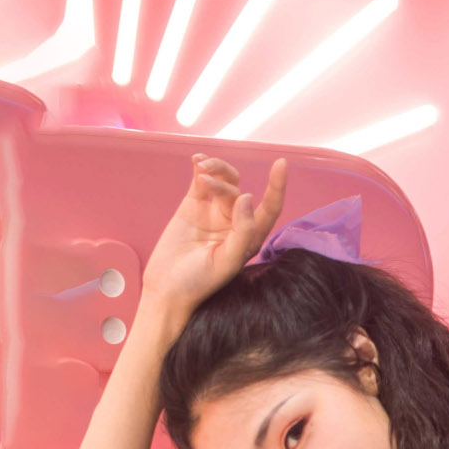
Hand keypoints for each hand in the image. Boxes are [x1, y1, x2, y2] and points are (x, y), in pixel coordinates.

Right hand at [140, 153, 287, 317]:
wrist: (167, 288)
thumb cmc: (199, 282)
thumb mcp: (227, 261)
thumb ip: (242, 231)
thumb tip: (247, 196)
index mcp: (249, 239)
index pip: (269, 209)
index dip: (276, 187)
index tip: (281, 164)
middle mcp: (234, 223)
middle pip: (239, 190)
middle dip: (225, 180)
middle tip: (206, 182)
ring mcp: (214, 213)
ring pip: (223, 181)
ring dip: (216, 169)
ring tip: (201, 169)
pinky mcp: (193, 206)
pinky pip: (202, 181)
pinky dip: (201, 168)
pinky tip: (197, 160)